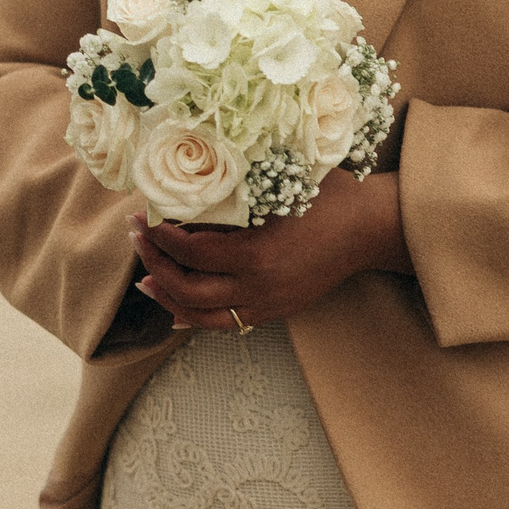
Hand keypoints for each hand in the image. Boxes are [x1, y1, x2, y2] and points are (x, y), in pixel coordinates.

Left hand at [130, 172, 411, 330]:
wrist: (371, 228)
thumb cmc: (328, 195)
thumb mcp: (278, 184)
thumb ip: (233, 194)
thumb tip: (181, 191)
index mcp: (257, 253)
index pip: (190, 253)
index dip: (160, 237)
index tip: (143, 216)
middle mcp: (259, 286)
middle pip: (188, 288)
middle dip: (154, 263)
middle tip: (137, 238)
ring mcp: (268, 304)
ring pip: (201, 316)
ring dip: (168, 297)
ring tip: (146, 277)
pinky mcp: (275, 311)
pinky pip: (225, 323)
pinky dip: (194, 316)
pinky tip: (175, 306)